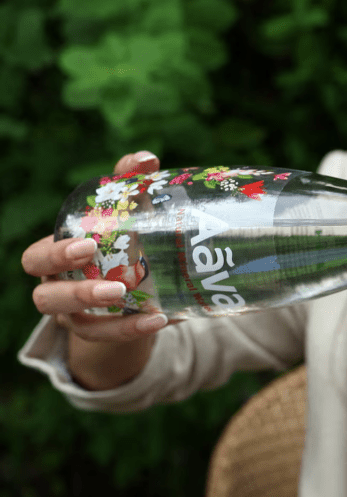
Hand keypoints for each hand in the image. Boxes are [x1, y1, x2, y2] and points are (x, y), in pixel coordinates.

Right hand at [23, 150, 171, 341]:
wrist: (129, 289)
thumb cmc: (115, 240)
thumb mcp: (120, 212)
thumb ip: (128, 184)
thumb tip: (146, 159)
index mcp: (55, 258)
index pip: (36, 259)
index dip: (55, 254)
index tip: (86, 245)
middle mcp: (58, 289)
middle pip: (46, 296)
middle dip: (73, 290)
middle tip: (112, 282)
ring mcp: (76, 316)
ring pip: (74, 322)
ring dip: (103, 315)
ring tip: (130, 296)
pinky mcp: (101, 333)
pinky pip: (109, 337)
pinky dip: (132, 330)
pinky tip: (161, 320)